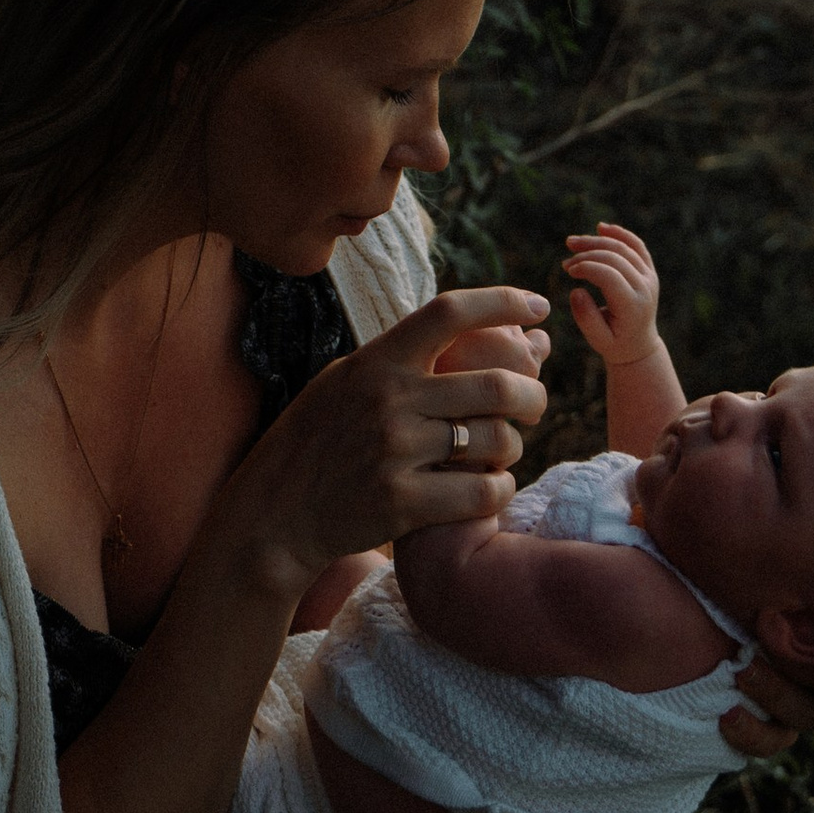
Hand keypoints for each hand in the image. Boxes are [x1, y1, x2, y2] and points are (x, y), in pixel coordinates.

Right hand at [215, 285, 550, 612]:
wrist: (276, 512)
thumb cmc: (316, 440)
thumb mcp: (344, 381)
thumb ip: (397, 356)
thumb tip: (463, 324)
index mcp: (377, 361)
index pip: (449, 312)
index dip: (503, 301)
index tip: (537, 305)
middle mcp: (389, 400)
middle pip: (495, 383)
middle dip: (533, 393)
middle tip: (534, 402)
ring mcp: (396, 452)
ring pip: (498, 439)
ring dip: (514, 445)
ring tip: (503, 450)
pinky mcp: (403, 503)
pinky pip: (484, 491)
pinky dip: (500, 489)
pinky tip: (490, 488)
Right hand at [564, 223, 662, 368]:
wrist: (638, 345)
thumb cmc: (614, 343)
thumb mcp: (597, 340)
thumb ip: (586, 317)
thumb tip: (576, 291)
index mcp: (633, 306)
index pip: (609, 276)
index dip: (586, 267)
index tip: (568, 270)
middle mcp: (645, 288)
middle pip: (615, 258)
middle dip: (586, 254)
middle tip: (565, 263)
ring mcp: (649, 277)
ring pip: (623, 248)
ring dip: (596, 242)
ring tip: (571, 243)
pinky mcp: (649, 270)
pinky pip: (636, 245)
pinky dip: (619, 234)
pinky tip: (600, 228)